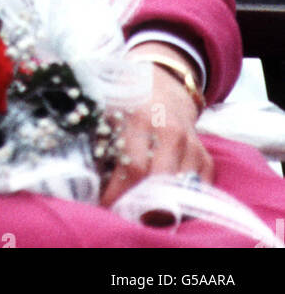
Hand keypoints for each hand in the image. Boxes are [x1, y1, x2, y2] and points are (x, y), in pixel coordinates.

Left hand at [99, 46, 213, 208]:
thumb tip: (87, 181)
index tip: (104, 205)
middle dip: (138, 206)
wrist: (163, 82)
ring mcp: (191, 144)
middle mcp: (171, 131)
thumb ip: (99, 141)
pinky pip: (197, 190)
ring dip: (159, 206)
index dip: (117, 194)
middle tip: (123, 212)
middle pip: (158, 184)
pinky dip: (181, 201)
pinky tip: (162, 199)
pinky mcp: (205, 155)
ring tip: (140, 209)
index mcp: (141, 117)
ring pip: (179, 191)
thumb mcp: (108, 109)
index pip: (132, 168)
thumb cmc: (127, 99)